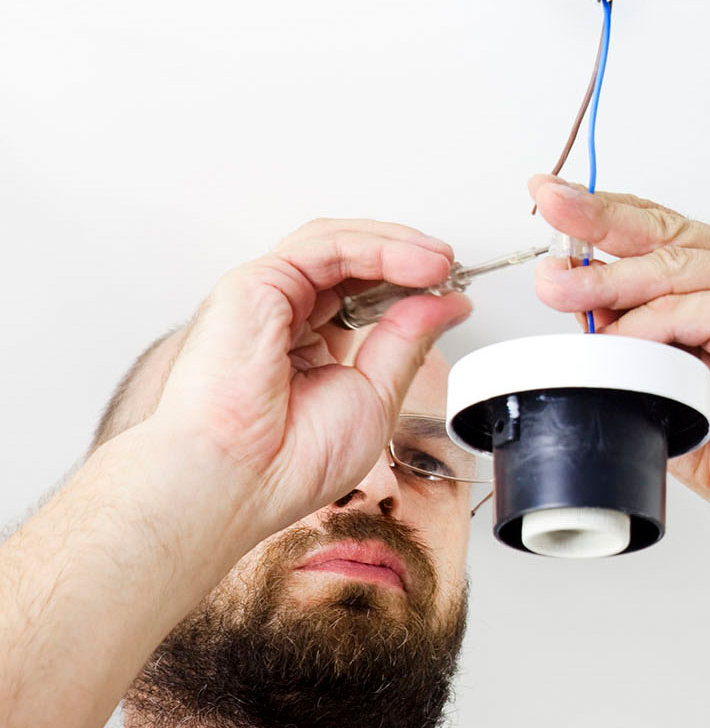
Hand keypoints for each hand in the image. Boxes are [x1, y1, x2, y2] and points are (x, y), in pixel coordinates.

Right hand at [146, 219, 471, 540]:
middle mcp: (284, 316)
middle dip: (408, 259)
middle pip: (351, 262)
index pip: (362, 294)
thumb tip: (447, 305)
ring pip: (338, 245)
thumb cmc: (288, 462)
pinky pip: (324, 247)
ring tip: (442, 263)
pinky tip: (417, 265)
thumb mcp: (376, 395)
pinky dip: (376, 249)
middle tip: (453, 271)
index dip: (409, 286)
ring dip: (397, 247)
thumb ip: (408, 341)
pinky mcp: (255, 283)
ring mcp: (268, 297)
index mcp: (308, 346)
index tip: (453, 292)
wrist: (239, 482)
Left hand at [528, 175, 709, 510]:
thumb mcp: (662, 358)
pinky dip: (643, 329)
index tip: (554, 196)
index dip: (607, 210)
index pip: (665, 226)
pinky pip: (682, 310)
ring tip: (554, 286)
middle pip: (664, 232)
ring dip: (603, 281)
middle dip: (596, 218)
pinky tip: (616, 343)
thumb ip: (629, 318)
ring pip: (668, 270)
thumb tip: (568, 285)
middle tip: (548, 205)